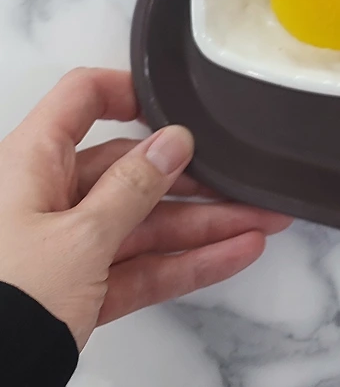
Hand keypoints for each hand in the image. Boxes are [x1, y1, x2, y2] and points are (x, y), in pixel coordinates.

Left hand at [0, 68, 290, 348]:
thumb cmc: (10, 294)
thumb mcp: (79, 237)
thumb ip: (134, 187)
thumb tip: (175, 139)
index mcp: (32, 163)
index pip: (80, 100)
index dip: (129, 92)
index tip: (180, 106)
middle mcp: (47, 196)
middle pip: (130, 170)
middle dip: (195, 181)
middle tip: (251, 184)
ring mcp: (63, 246)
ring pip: (142, 224)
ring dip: (203, 226)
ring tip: (267, 223)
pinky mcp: (77, 291)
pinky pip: (138, 267)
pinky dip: (184, 265)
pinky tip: (236, 255)